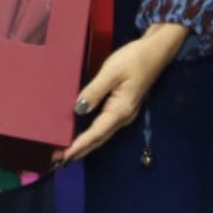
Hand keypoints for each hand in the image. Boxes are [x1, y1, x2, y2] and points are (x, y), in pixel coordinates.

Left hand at [59, 22, 185, 161]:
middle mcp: (123, 117)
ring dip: (84, 145)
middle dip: (79, 150)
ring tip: (65, 153)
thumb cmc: (133, 59)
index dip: (80, 145)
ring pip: (101, 134)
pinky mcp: (122, 108)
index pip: (96, 133)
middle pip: (98, 138)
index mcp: (120, 110)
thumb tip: (78, 109)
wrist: (155, 51)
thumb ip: (94, 91)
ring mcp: (123, 114)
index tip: (65, 157)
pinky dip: (91, 134)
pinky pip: (103, 126)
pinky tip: (81, 136)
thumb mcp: (111, 72)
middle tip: (57, 160)